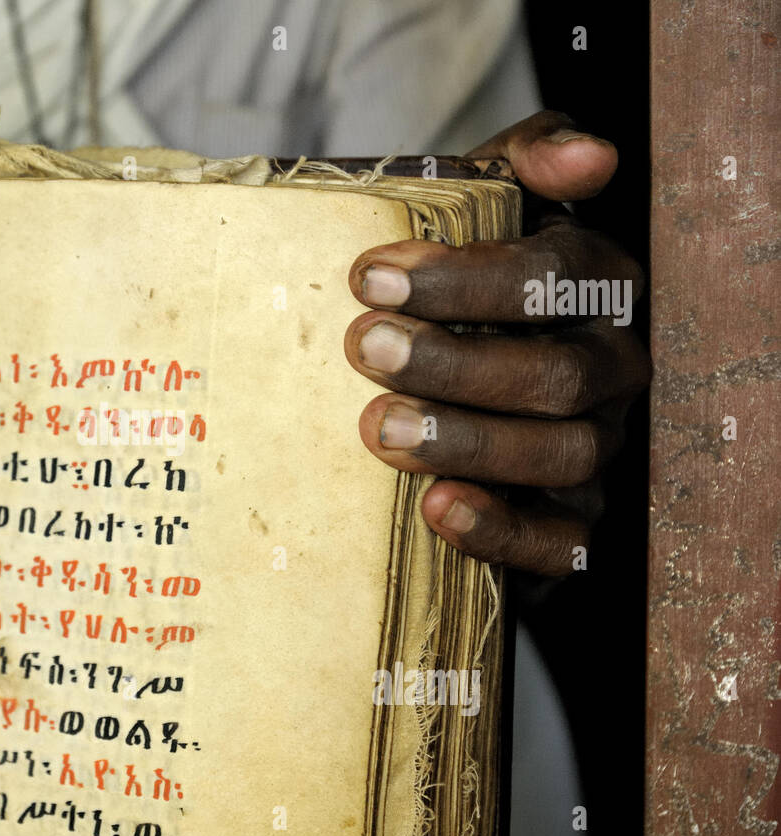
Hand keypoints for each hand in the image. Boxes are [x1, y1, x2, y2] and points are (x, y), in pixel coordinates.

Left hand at [344, 110, 648, 575]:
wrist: (444, 380)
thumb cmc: (460, 288)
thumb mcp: (483, 206)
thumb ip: (524, 165)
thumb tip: (587, 153)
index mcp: (596, 287)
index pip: (556, 278)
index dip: (466, 280)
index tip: (369, 278)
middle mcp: (611, 368)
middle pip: (559, 374)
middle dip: (455, 363)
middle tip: (363, 347)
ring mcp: (598, 447)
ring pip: (562, 453)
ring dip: (466, 442)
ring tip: (377, 427)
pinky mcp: (572, 520)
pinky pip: (562, 543)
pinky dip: (502, 531)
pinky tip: (436, 508)